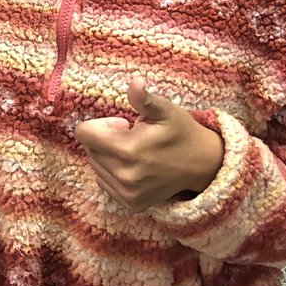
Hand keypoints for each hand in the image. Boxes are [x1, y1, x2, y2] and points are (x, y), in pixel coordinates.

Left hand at [73, 76, 224, 212]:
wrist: (201, 164)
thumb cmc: (180, 131)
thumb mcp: (164, 110)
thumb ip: (144, 99)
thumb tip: (135, 81)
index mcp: (128, 150)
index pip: (84, 133)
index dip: (101, 124)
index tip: (123, 125)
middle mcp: (124, 176)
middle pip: (90, 149)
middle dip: (105, 139)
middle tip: (132, 137)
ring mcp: (127, 193)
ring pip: (96, 166)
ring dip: (108, 156)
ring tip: (135, 152)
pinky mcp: (130, 204)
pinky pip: (104, 182)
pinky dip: (113, 172)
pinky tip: (134, 167)